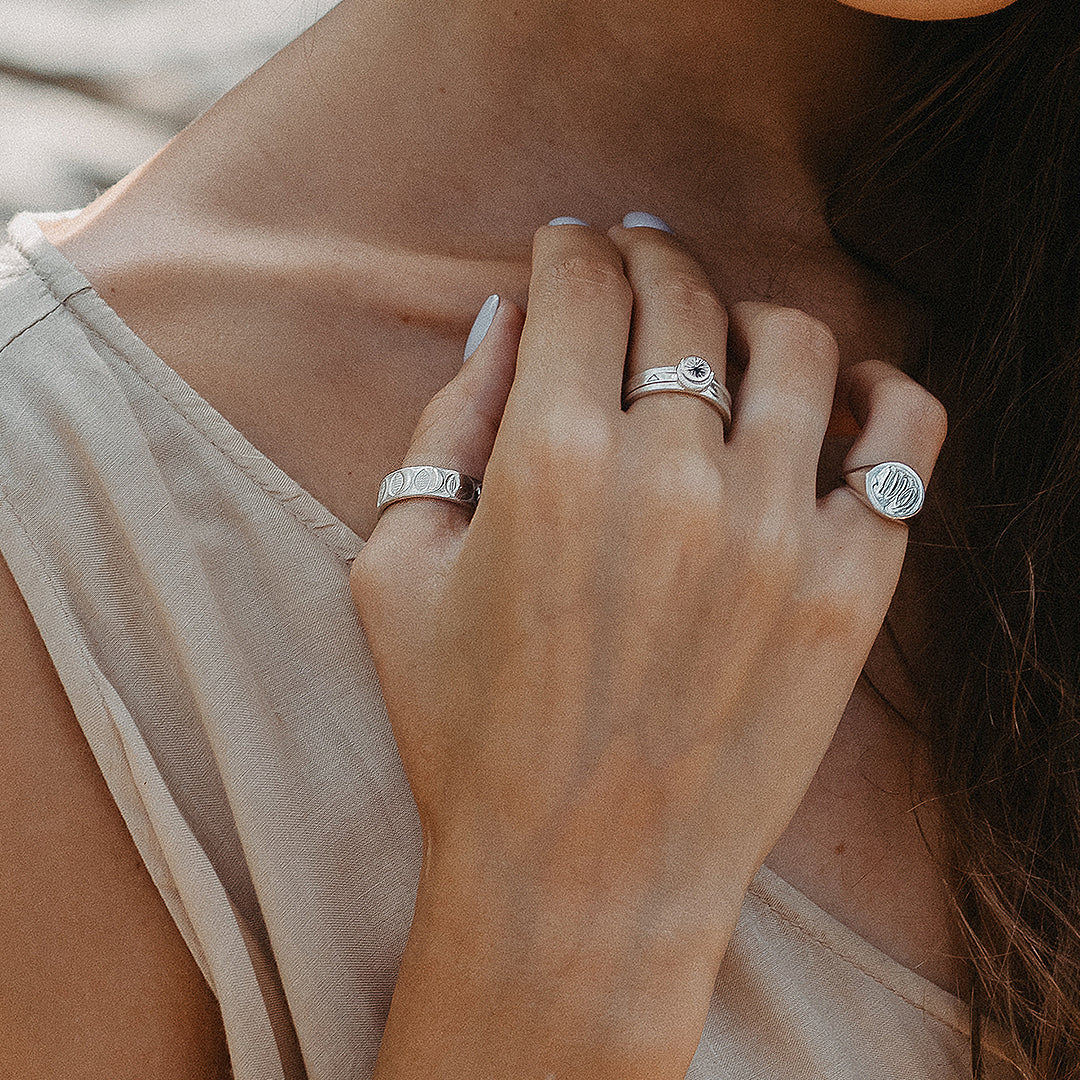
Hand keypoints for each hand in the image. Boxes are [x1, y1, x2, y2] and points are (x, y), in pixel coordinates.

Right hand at [351, 221, 946, 1077]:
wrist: (582, 878)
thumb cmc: (468, 733)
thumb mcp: (398, 571)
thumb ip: (446, 423)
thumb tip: (507, 320)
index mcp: (548, 460)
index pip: (579, 284)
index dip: (570, 246)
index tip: (569, 247)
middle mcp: (670, 475)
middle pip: (682, 296)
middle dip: (650, 260)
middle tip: (637, 268)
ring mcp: (773, 528)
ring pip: (796, 342)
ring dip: (750, 315)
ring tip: (725, 336)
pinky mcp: (848, 586)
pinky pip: (902, 434)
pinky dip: (879, 391)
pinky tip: (837, 398)